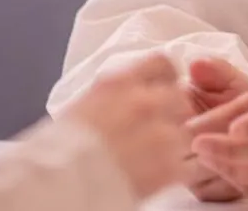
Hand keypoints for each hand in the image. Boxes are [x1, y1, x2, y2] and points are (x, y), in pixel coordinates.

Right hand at [63, 55, 196, 201]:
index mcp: (120, 83)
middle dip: (175, 112)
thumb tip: (121, 97)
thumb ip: (111, 96)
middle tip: (162, 128)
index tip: (165, 88)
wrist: (60, 182)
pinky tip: (163, 175)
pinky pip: (187, 164)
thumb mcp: (82, 106)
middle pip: (181, 97)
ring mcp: (160, 133)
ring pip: (186, 131)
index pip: (162, 63)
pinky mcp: (168, 167)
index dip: (167, 78)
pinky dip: (179, 171)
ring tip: (157, 156)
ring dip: (176, 143)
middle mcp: (144, 102)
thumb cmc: (60, 149)